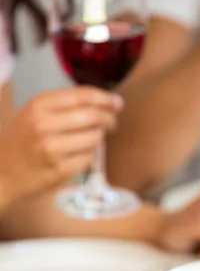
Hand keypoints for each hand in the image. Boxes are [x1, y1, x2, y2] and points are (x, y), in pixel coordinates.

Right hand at [0, 87, 122, 207]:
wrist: (2, 174)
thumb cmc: (21, 144)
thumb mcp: (33, 115)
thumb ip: (62, 106)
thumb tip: (101, 103)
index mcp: (39, 106)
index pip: (83, 96)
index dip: (106, 98)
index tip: (117, 103)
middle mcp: (44, 125)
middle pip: (93, 116)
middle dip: (109, 119)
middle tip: (112, 123)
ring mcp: (52, 148)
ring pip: (95, 138)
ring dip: (99, 139)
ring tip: (92, 141)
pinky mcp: (60, 170)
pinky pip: (89, 158)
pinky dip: (90, 156)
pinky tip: (80, 156)